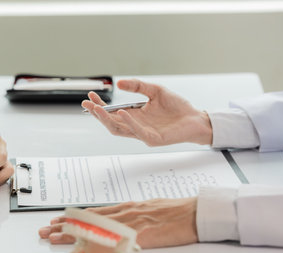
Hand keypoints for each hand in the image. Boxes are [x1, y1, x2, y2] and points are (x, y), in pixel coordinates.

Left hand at [38, 197, 197, 248]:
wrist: (195, 213)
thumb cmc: (176, 212)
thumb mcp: (150, 210)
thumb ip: (133, 216)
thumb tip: (119, 224)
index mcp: (127, 207)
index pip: (94, 212)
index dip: (74, 217)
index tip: (58, 219)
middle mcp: (124, 212)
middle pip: (88, 219)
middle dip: (65, 224)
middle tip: (46, 229)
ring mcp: (130, 223)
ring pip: (93, 227)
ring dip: (71, 232)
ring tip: (53, 236)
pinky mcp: (139, 235)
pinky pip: (112, 239)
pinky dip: (96, 242)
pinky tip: (83, 247)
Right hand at [82, 79, 212, 146]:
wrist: (195, 118)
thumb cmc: (177, 107)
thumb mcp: (155, 91)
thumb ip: (138, 87)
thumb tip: (119, 83)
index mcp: (135, 116)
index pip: (112, 112)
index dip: (100, 105)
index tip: (91, 95)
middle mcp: (136, 126)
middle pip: (111, 122)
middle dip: (97, 114)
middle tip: (87, 104)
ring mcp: (143, 134)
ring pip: (119, 130)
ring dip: (107, 120)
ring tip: (98, 109)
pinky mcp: (152, 139)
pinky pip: (137, 132)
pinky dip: (128, 122)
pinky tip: (121, 112)